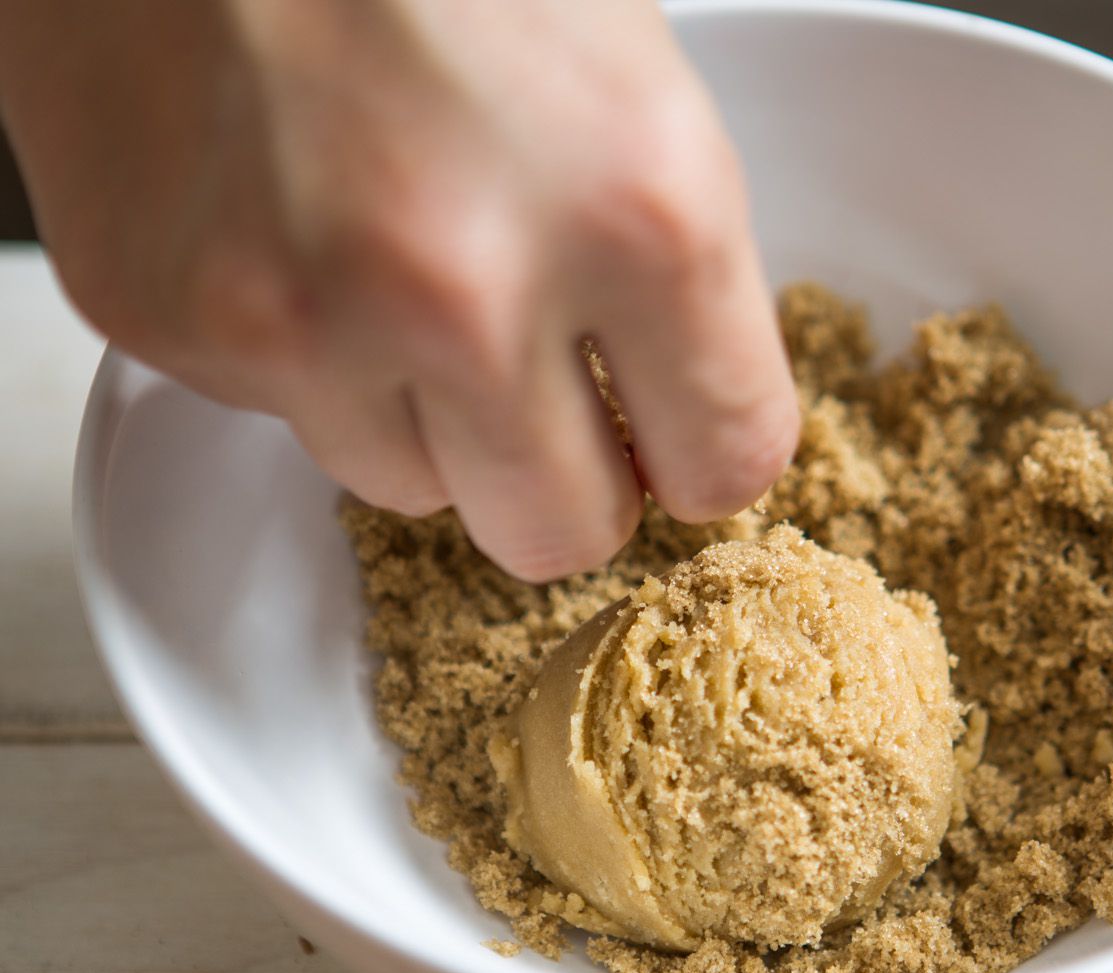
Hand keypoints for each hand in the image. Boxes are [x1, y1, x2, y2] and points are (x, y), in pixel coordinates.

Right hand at [0, 0, 798, 579]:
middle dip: (565, 480)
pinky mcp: (169, 318)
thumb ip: (671, 269)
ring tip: (398, 262)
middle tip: (545, 396)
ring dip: (426, 414)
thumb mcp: (634, 80)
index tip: (674, 437)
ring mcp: (299, 318)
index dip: (703, 454)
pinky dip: (306, 353)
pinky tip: (298, 228)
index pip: (728, 461)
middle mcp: (468, 291)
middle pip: (560, 536)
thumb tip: (683, 409)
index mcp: (641, 211)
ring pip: (411, 489)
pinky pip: (283, 415)